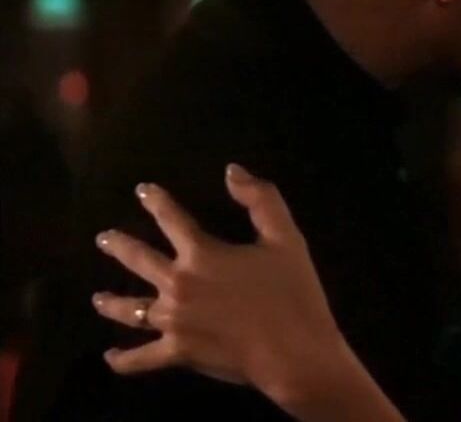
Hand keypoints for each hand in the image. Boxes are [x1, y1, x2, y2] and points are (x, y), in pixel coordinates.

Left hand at [92, 164, 341, 405]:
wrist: (292, 351)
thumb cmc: (291, 292)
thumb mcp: (285, 237)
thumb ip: (260, 199)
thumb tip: (231, 172)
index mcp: (202, 254)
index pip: (172, 219)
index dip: (157, 202)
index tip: (142, 190)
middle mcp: (178, 284)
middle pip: (140, 260)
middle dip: (120, 246)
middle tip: (103, 238)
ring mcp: (173, 321)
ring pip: (132, 310)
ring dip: (112, 302)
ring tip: (97, 298)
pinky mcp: (178, 352)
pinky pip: (142, 357)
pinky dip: (124, 359)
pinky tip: (110, 356)